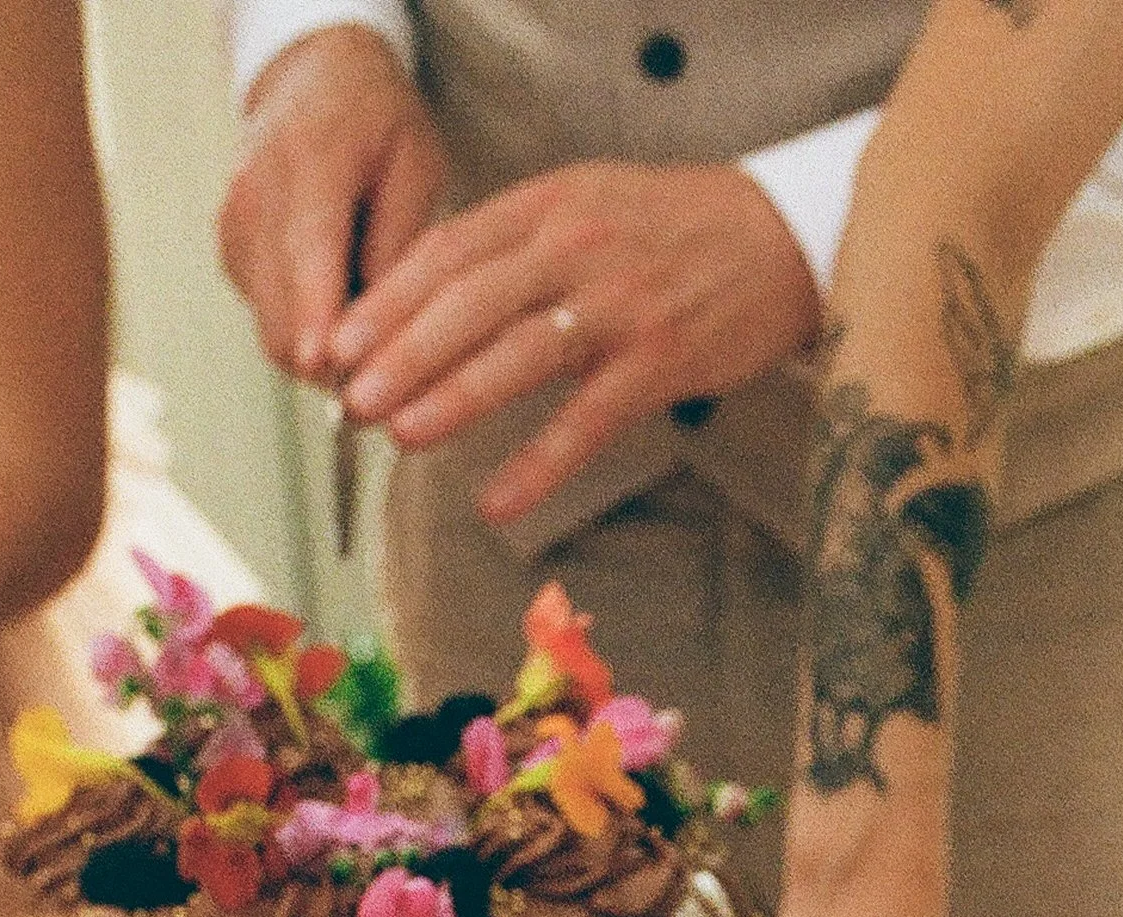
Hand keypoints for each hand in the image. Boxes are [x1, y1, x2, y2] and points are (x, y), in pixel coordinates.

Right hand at [217, 25, 446, 383]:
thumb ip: (400, 245)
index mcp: (309, 161)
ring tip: (370, 328)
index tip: (319, 362)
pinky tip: (338, 300)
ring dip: (321, 353)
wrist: (312, 80)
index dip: (312, 314)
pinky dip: (305, 330)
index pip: (305, 251)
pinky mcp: (230, 253)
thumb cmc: (377, 122)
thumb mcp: (415, 164)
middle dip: (331, 363)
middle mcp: (255, 197)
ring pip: (272, 329)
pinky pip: (267, 318)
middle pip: (281, 311)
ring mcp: (234, 228)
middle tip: (389, 379)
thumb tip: (385, 332)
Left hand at [332, 162, 820, 527]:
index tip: (341, 343)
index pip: (451, 249)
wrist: (781, 236)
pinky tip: (495, 503)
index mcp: (549, 206)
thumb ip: (515, 246)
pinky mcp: (659, 362)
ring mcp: (619, 305)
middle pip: (470, 299)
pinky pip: (586, 422)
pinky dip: (538, 466)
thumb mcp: (587, 206)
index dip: (389, 299)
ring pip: (518, 351)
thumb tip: (431, 302)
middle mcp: (577, 247)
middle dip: (403, 352)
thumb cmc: (675, 231)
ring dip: (452, 396)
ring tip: (401, 434)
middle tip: (353, 398)